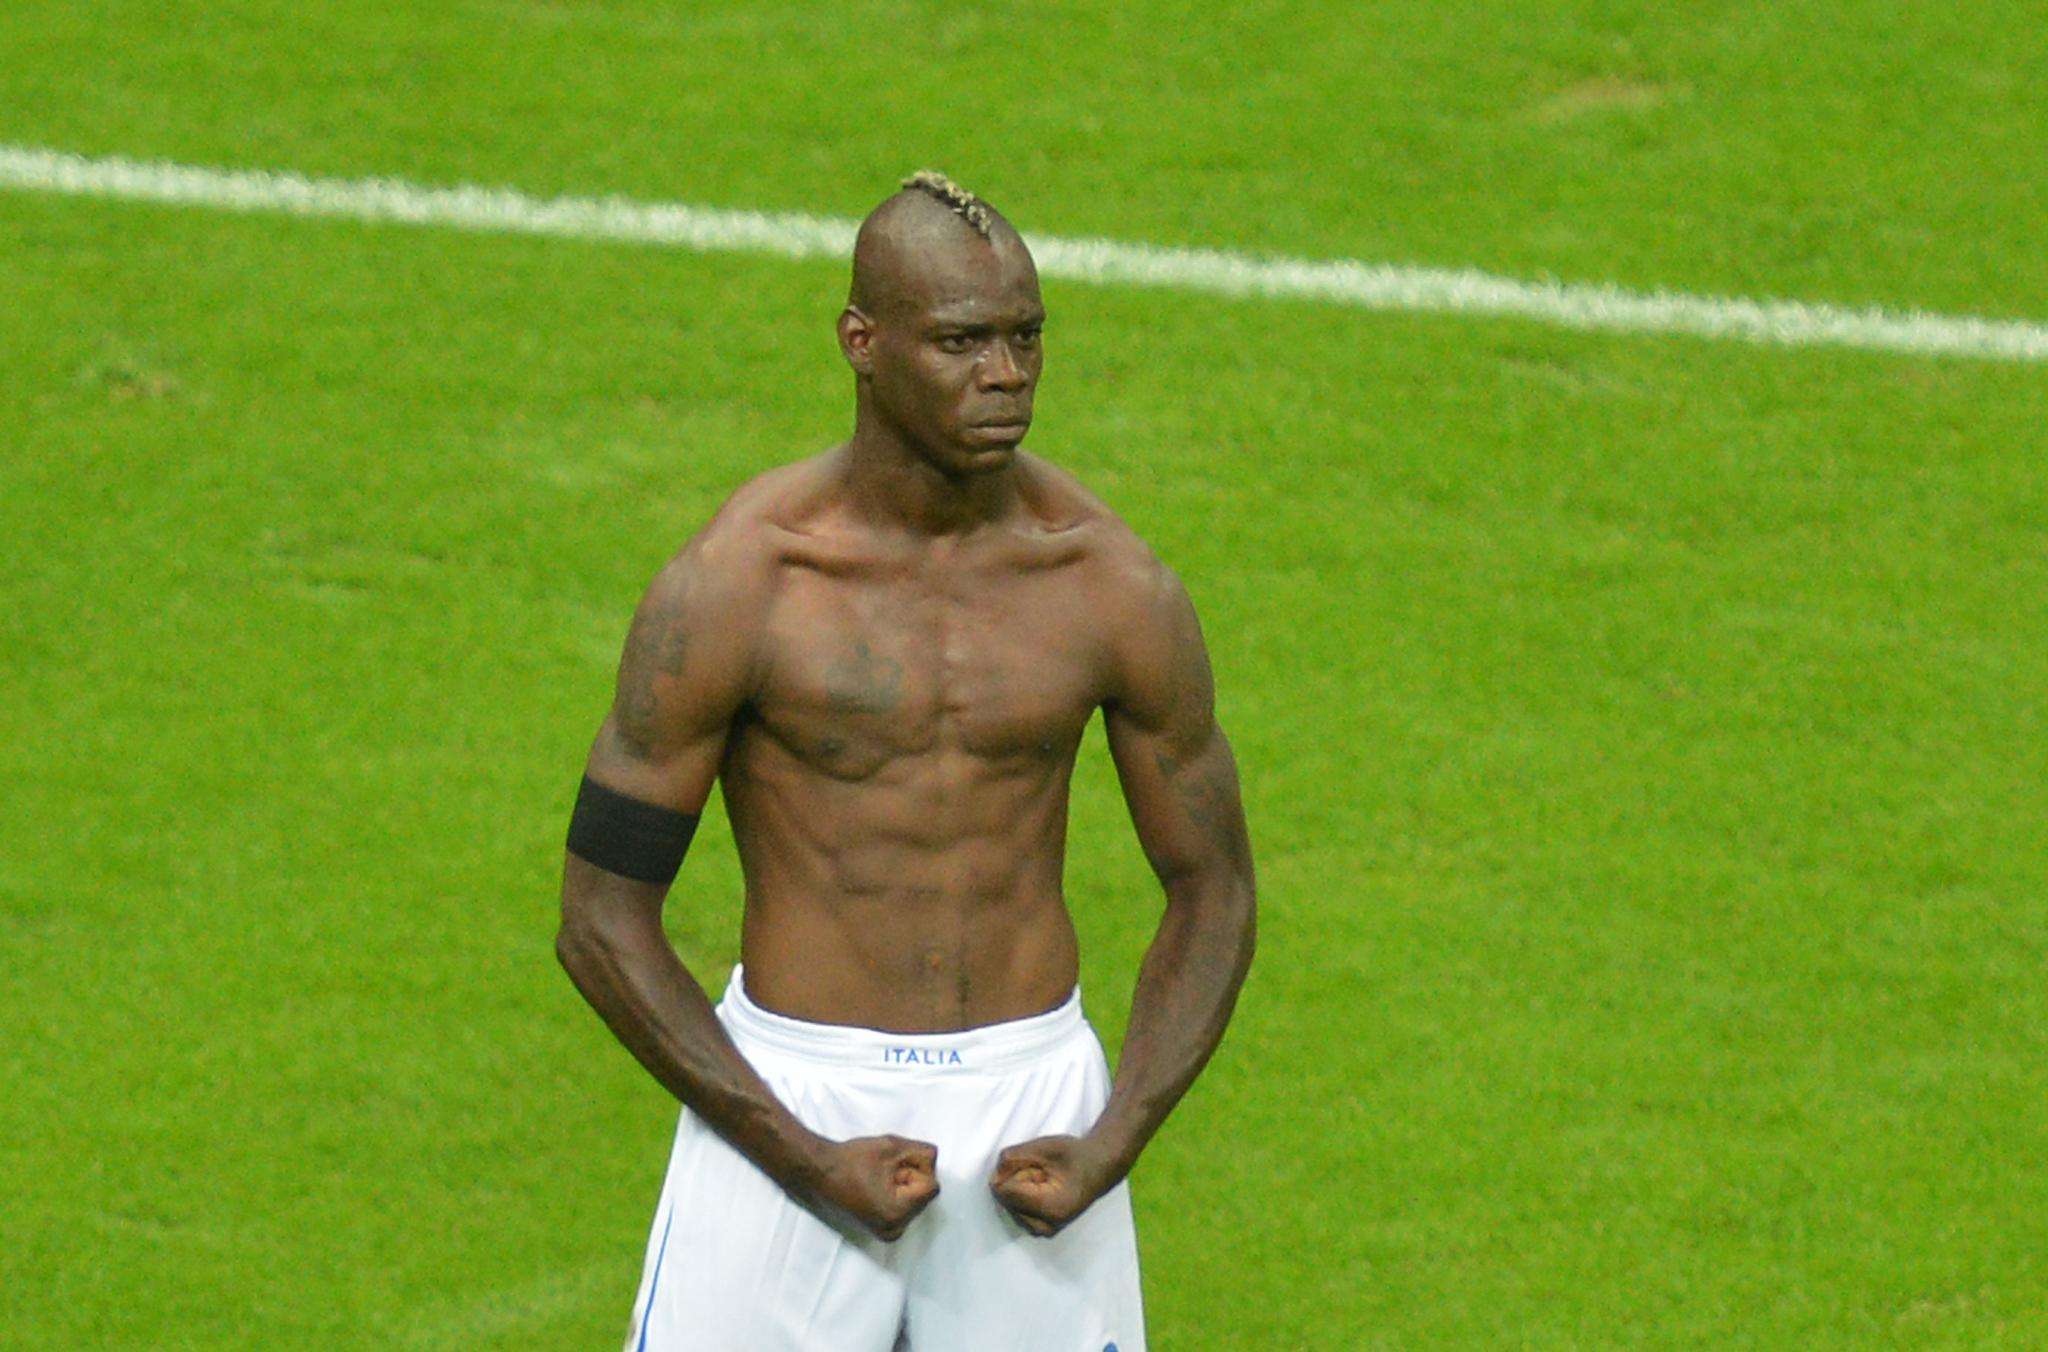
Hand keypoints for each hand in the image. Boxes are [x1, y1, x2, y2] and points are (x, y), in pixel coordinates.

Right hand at [810, 1135, 939, 1241]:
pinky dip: (897, 1195)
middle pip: (924, 1196)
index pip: (931, 1186)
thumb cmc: (851, 1159)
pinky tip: (877, 1188)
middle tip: (883, 1171)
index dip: (915, 1168)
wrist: (819, 1173)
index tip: (893, 1165)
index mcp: (896, 1213)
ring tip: (877, 1179)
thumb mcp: (893, 1146)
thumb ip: (922, 1152)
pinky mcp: (882, 1230)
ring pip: (915, 1201)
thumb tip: (934, 1161)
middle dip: (910, 1177)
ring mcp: (887, 1234)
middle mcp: (894, 1230)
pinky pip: (904, 1208)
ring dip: (904, 1186)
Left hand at [989, 1134, 1115, 1237]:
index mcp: (1050, 1208)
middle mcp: (1046, 1226)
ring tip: (1043, 1180)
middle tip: (1041, 1172)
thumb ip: (1013, 1157)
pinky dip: (1021, 1197)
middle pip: (1005, 1200)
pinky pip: (1015, 1210)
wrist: (1098, 1167)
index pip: (1006, 1191)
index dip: (1013, 1171)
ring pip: (1008, 1206)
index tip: (1035, 1165)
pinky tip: (1040, 1190)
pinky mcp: (1040, 1230)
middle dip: (1015, 1181)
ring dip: (1018, 1189)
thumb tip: (993, 1177)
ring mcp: (1044, 1231)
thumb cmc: (1074, 1155)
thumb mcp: (1043, 1146)